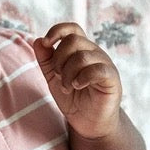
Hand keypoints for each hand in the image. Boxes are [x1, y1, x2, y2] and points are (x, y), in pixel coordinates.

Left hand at [33, 22, 121, 138]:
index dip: (57, 30)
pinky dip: (81, 78)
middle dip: (58, 58)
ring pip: (82, 56)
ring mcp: (105, 64)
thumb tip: (37, 40)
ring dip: (67, 73)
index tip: (45, 43)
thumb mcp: (53, 76)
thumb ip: (45, 59)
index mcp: (80, 49)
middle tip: (57, 75)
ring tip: (66, 87)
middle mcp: (94, 53)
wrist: (86, 121)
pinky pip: (97, 69)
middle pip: (73, 40)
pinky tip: (76, 87)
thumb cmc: (72, 97)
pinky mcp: (112, 79)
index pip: (72, 28)